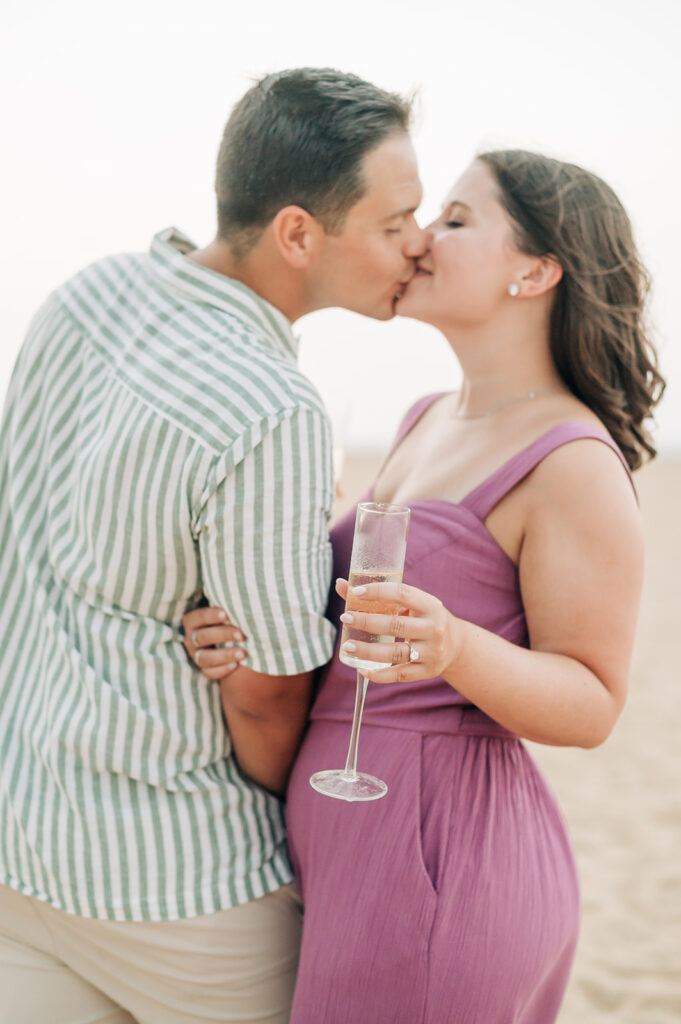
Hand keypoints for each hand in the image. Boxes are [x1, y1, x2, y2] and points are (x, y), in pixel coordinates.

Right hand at [182, 606, 246, 679]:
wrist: (228, 638)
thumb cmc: (227, 618)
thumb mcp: (223, 610)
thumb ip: (226, 603)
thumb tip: (239, 592)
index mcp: (193, 621)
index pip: (198, 617)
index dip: (210, 616)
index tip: (227, 614)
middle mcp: (191, 639)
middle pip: (201, 637)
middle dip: (223, 635)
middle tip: (241, 634)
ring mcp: (196, 655)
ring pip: (204, 657)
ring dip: (224, 655)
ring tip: (243, 653)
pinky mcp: (204, 669)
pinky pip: (209, 673)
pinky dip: (222, 670)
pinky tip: (235, 666)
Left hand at [336, 578, 459, 683]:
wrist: (456, 646)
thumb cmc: (424, 619)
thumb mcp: (411, 605)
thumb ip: (378, 597)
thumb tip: (341, 584)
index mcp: (430, 605)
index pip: (403, 593)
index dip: (378, 591)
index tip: (356, 592)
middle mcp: (434, 628)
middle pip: (396, 625)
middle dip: (367, 622)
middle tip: (345, 618)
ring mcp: (431, 652)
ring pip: (395, 653)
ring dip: (368, 651)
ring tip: (347, 647)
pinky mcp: (427, 671)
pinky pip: (400, 675)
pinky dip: (379, 675)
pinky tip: (361, 669)